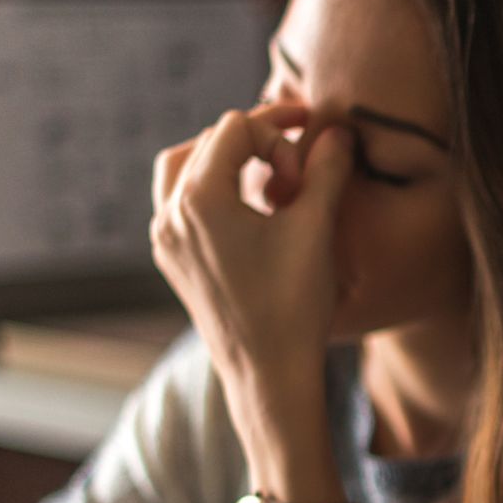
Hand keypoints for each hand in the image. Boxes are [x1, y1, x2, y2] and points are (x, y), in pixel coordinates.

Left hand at [150, 105, 353, 393]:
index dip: (279, 135)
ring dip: (228, 160)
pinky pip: (180, 201)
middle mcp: (169, 213)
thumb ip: (326, 170)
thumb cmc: (293, 304)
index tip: (306, 176)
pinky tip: (250, 208)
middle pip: (208, 140)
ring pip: (185, 166)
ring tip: (270, 179)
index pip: (236, 127)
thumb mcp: (316, 227)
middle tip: (298, 176)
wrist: (268, 375)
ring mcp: (165, 238)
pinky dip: (213, 189)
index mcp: (198, 199)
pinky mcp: (171, 258)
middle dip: (256, 144)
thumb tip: (337, 132)